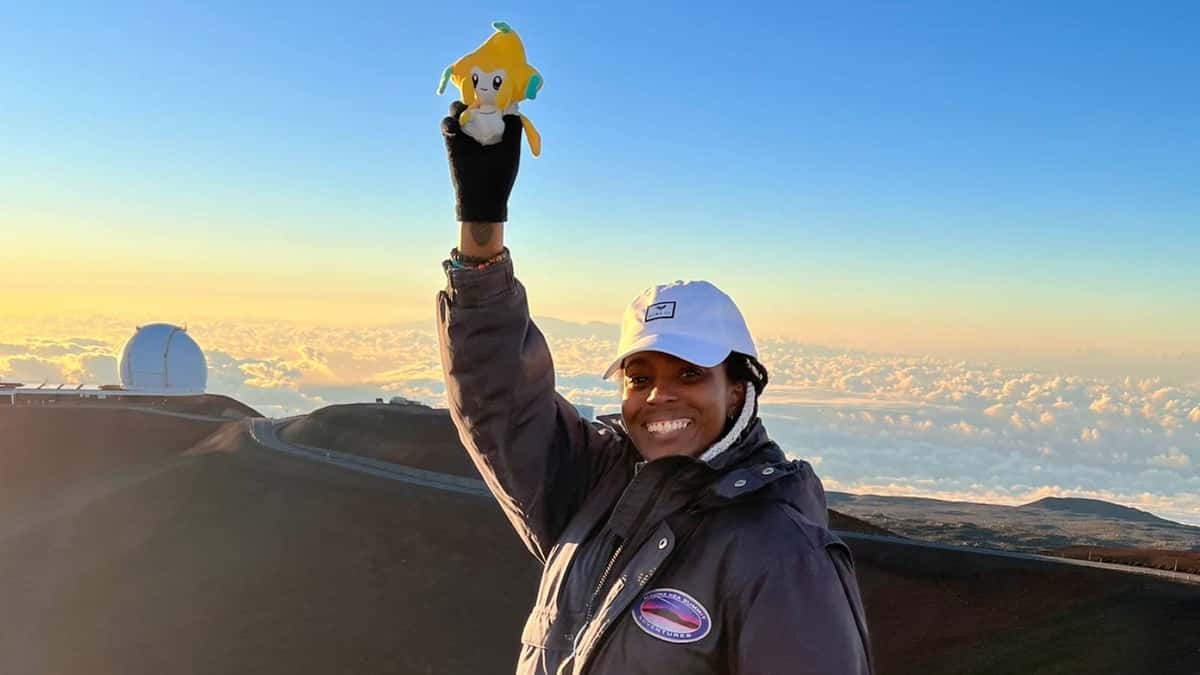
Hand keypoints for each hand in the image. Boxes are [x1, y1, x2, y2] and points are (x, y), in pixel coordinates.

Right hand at [442, 101, 522, 222]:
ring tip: (464, 110)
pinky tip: (454, 127)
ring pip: (458, 110)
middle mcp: (480, 128)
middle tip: (476, 97)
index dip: (492, 95)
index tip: (494, 87)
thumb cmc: (500, 174)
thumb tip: (513, 108)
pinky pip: (446, 125)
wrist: (483, 196)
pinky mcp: (451, 141)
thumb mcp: (511, 149)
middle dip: (473, 95)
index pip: (492, 105)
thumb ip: (514, 128)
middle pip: (473, 103)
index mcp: (496, 128)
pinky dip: (448, 122)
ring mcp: (465, 134)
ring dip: (459, 106)